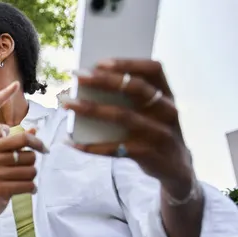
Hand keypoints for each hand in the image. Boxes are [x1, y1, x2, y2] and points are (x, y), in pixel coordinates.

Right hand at [0, 129, 47, 225]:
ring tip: (22, 182)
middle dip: (32, 166)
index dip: (38, 143)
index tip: (44, 150)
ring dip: (32, 179)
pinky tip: (27, 190)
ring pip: (31, 172)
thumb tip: (33, 130)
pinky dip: (32, 189)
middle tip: (23, 174)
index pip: (22, 138)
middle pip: (30, 156)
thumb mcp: (1, 158)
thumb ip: (17, 143)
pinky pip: (28, 185)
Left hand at [62, 59, 194, 197]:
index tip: (100, 62)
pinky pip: (115, 149)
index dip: (128, 63)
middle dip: (105, 80)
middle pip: (136, 89)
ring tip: (67, 104)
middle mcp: (167, 110)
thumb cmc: (153, 131)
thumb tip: (88, 87)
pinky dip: (91, 146)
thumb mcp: (151, 112)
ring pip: (123, 116)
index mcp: (167, 94)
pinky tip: (71, 142)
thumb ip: (130, 99)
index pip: (153, 69)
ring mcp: (160, 133)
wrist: (175, 168)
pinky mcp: (149, 154)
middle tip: (78, 77)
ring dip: (92, 109)